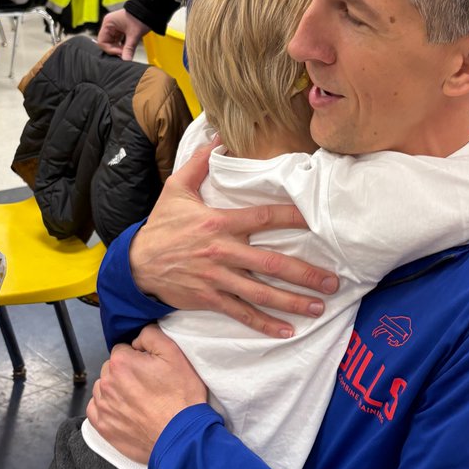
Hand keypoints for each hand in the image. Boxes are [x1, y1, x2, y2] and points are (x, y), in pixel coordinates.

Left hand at [86, 328, 205, 464]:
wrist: (181, 437)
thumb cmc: (181, 395)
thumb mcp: (175, 354)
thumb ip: (151, 335)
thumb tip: (137, 339)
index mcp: (121, 362)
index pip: (123, 349)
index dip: (139, 357)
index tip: (152, 369)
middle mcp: (106, 382)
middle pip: (112, 368)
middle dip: (126, 373)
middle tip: (148, 386)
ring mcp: (103, 406)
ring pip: (104, 388)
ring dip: (116, 390)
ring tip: (139, 401)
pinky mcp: (103, 426)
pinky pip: (96, 408)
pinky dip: (107, 407)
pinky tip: (125, 412)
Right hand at [98, 8, 148, 59]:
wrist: (149, 10)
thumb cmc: (140, 16)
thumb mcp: (134, 35)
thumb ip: (129, 49)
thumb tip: (126, 60)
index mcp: (108, 23)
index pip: (102, 41)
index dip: (110, 49)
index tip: (121, 53)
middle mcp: (109, 25)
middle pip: (107, 43)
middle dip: (115, 49)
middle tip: (125, 53)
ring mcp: (114, 27)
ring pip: (112, 43)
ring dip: (119, 48)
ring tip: (127, 50)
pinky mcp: (120, 30)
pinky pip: (118, 41)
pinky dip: (122, 45)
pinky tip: (127, 47)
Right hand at [129, 140, 338, 337]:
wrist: (135, 264)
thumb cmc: (161, 226)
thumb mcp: (176, 189)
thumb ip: (200, 163)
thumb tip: (219, 137)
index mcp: (219, 223)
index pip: (263, 218)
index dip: (292, 218)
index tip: (317, 221)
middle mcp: (222, 252)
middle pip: (272, 264)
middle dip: (306, 274)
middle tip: (333, 281)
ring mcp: (217, 279)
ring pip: (261, 293)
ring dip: (293, 302)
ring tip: (320, 307)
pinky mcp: (210, 299)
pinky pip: (242, 313)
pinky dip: (264, 324)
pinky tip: (287, 331)